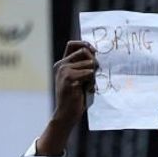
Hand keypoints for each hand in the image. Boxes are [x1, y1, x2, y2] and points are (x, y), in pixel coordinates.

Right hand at [38, 41, 96, 156]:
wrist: (67, 113)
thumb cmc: (76, 97)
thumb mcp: (80, 80)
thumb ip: (84, 67)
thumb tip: (96, 54)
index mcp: (63, 63)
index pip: (72, 45)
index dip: (84, 43)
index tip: (94, 50)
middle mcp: (61, 64)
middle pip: (84, 51)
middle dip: (94, 62)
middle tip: (94, 75)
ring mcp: (64, 70)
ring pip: (89, 63)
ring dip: (93, 75)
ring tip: (87, 86)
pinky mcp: (69, 78)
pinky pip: (89, 73)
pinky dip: (91, 82)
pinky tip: (86, 90)